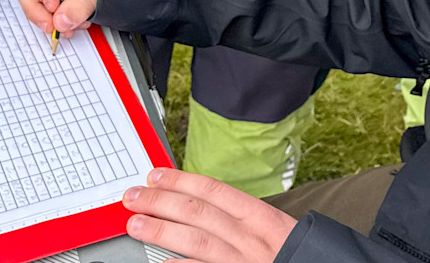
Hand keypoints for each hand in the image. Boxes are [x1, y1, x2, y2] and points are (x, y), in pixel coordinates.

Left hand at [122, 168, 296, 262]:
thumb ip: (240, 217)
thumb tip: (196, 202)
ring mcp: (244, 261)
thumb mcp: (273, 229)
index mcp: (261, 217)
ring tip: (137, 225)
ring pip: (197, 241)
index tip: (155, 176)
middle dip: (161, 202)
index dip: (180, 181)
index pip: (213, 190)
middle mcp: (252, 238)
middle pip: (198, 212)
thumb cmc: (296, 255)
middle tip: (134, 197)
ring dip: (162, 231)